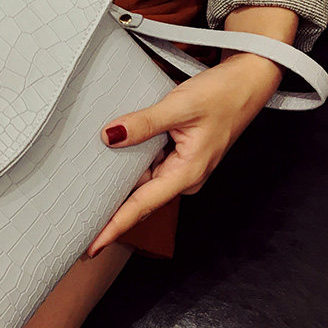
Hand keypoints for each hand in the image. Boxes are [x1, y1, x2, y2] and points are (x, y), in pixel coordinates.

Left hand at [83, 51, 285, 256]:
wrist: (250, 80)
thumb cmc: (223, 94)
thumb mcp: (179, 106)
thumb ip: (143, 123)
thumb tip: (110, 136)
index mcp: (187, 173)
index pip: (142, 206)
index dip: (115, 228)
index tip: (91, 247)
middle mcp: (184, 176)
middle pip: (139, 199)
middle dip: (110, 214)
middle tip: (77, 227)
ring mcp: (182, 166)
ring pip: (143, 181)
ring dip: (118, 187)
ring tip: (84, 197)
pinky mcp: (180, 154)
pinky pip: (149, 165)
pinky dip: (129, 166)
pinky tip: (109, 164)